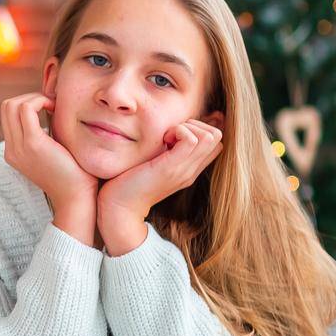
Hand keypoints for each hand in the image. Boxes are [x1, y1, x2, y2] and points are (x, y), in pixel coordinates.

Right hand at [0, 93, 98, 243]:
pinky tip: (57, 109)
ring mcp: (19, 147)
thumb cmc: (74, 176)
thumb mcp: (53, 152)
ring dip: (35, 98)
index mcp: (14, 152)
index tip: (50, 108)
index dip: (28, 103)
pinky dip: (41, 101)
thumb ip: (47, 134)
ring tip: (54, 107)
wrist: (77, 199)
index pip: (9, 115)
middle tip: (51, 104)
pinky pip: (27, 108)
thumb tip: (53, 109)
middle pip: (7, 106)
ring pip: (13, 104)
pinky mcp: (33, 143)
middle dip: (29, 97)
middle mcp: (11, 149)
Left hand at [97, 118, 223, 255]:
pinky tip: (162, 141)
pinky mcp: (170, 168)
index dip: (198, 130)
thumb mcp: (151, 165)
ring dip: (187, 128)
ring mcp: (183, 170)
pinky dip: (178, 131)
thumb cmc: (128, 185)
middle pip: (216, 136)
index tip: (172, 136)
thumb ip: (163, 153)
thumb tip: (165, 134)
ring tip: (166, 138)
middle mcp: (190, 170)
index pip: (214, 143)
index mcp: (188, 170)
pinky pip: (192, 140)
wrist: (119, 209)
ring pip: (210, 136)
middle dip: (195, 125)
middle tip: (170, 135)